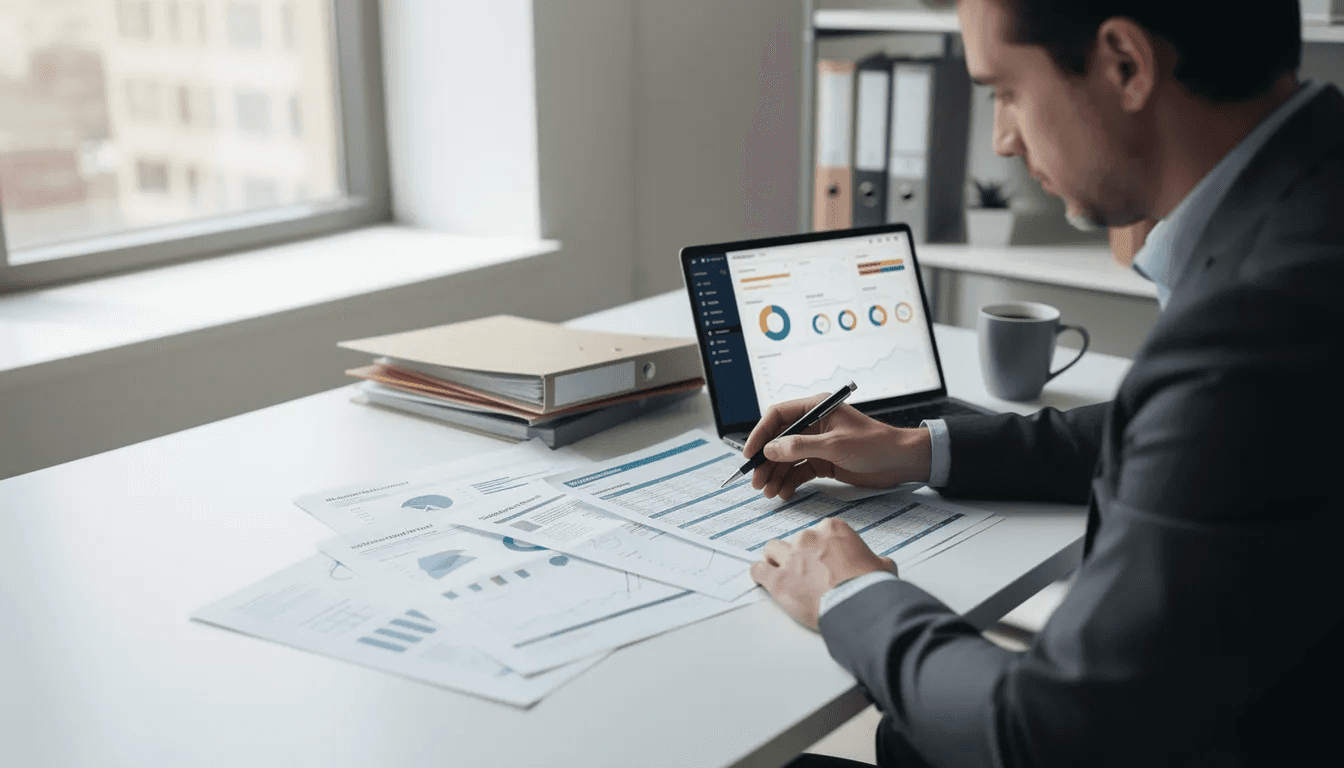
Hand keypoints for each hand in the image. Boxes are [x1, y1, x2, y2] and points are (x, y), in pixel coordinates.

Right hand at [742, 393, 932, 499]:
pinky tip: (784, 493)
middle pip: (779, 440)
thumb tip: (770, 450)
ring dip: (776, 475)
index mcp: (816, 409)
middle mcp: (813, 425)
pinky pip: (799, 471)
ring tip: (769, 492)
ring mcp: (817, 444)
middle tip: (756, 481)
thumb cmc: (874, 444)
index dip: (760, 434)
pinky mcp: (823, 462)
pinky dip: (790, 482)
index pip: (778, 416)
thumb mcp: (834, 445)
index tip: (750, 454)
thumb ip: (800, 447)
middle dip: (766, 462)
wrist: (901, 462)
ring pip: (787, 459)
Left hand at [749, 519, 896, 630]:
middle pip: (796, 540)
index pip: (819, 532)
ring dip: (776, 560)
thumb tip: (880, 565)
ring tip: (782, 573)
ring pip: (772, 550)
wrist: (859, 606)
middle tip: (808, 573)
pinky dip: (759, 574)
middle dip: (800, 555)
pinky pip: (758, 570)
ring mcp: (791, 558)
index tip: (823, 560)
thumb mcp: (882, 566)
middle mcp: (809, 539)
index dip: (820, 548)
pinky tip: (764, 579)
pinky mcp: (778, 580)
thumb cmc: (870, 586)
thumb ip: (875, 560)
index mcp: (833, 530)